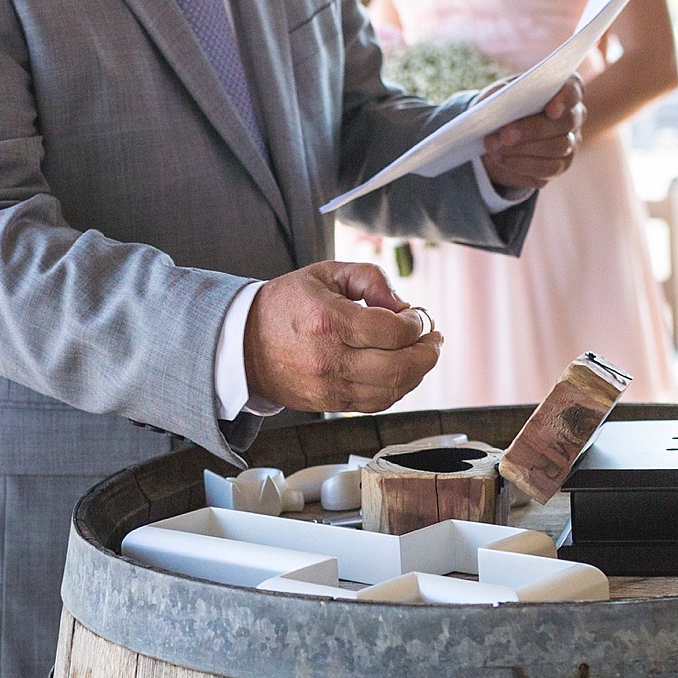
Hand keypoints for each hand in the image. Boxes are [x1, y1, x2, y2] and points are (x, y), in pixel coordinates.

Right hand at [243, 261, 443, 413]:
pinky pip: (376, 403)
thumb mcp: (325, 273)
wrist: (243, 345)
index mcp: (328, 320)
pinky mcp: (329, 404)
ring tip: (422, 355)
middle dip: (429, 353)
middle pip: (401, 366)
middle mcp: (330, 358)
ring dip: (417, 373)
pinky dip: (397, 389)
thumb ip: (370, 278)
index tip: (416, 316)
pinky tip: (401, 372)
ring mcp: (329, 387)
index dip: (417, 324)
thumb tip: (403, 305)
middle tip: (434, 339)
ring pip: (393, 390)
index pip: (394, 331)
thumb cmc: (285, 306)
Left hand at [480, 74, 584, 192]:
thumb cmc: (503, 106)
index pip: (574, 90)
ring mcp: (570, 142)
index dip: (566, 100)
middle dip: (533, 129)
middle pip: (566, 123)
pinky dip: (521, 165)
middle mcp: (574, 116)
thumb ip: (502, 95)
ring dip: (522, 149)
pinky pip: (547, 169)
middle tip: (505, 135)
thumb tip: (500, 110)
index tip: (551, 110)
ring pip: (557, 148)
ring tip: (494, 148)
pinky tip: (502, 160)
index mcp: (562, 89)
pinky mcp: (559, 166)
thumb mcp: (498, 94)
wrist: (498, 135)